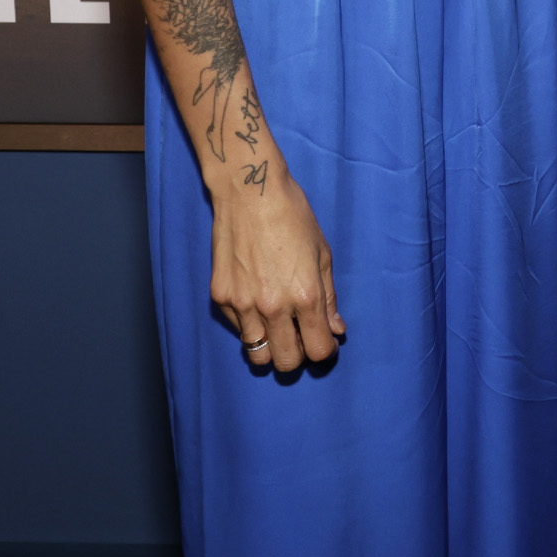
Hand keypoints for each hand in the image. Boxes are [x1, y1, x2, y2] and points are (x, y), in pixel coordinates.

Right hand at [212, 168, 344, 374]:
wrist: (250, 193)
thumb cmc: (293, 217)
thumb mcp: (322, 254)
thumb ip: (329, 298)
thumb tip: (336, 330)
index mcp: (305, 296)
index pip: (319, 351)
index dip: (325, 349)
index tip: (324, 339)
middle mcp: (272, 307)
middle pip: (287, 363)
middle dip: (299, 355)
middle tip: (300, 336)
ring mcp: (242, 305)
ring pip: (258, 355)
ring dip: (272, 346)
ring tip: (277, 325)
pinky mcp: (220, 298)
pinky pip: (238, 329)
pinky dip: (250, 325)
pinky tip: (256, 300)